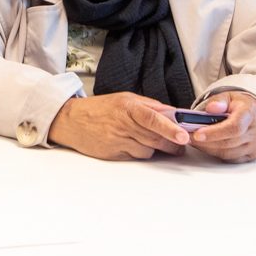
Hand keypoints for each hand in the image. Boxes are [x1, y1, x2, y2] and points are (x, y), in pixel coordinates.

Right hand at [47, 92, 189, 159]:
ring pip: (147, 150)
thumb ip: (149, 106)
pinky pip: (135, 157)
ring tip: (152, 142)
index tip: (184, 136)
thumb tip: (172, 113)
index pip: (153, 119)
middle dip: (171, 143)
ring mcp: (117, 140)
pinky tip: (134, 144)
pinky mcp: (113, 154)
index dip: (170, 128)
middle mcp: (122, 124)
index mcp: (127, 106)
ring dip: (155, 148)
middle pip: (155, 138)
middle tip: (180, 144)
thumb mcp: (124, 99)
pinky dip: (140, 152)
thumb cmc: (99, 109)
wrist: (71, 121)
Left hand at [189, 92, 255, 162]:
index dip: (215, 133)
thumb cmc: (238, 105)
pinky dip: (217, 154)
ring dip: (209, 149)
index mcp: (251, 114)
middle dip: (206, 142)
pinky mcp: (254, 155)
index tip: (197, 134)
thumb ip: (218, 100)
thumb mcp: (228, 96)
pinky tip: (207, 147)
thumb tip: (211, 108)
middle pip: (229, 143)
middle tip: (189, 138)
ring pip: (229, 154)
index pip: (234, 127)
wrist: (252, 114)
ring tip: (195, 142)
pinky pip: (231, 159)